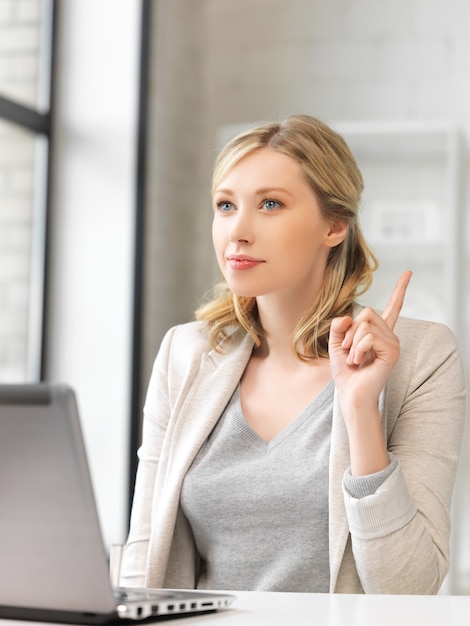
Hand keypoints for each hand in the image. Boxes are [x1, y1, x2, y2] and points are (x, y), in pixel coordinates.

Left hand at [329, 271, 411, 411]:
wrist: (350, 394)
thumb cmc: (346, 373)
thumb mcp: (335, 344)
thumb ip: (339, 327)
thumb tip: (348, 317)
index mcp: (378, 332)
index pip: (392, 306)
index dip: (400, 289)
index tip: (408, 272)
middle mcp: (389, 335)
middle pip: (366, 312)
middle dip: (349, 331)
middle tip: (348, 350)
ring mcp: (393, 343)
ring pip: (365, 324)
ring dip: (352, 343)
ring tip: (355, 359)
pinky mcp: (392, 352)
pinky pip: (369, 337)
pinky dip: (357, 349)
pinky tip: (360, 362)